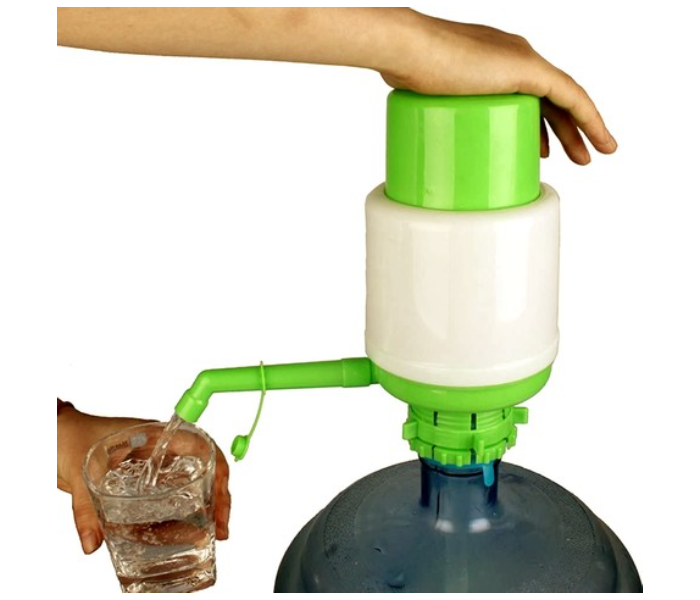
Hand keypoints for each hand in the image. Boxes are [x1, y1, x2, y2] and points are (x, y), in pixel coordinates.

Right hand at [56, 7, 615, 164]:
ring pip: (566, 101)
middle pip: (547, 101)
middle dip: (561, 131)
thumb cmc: (395, 73)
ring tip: (587, 158)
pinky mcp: (528, 68)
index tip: (535, 151)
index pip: (520, 98)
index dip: (534, 125)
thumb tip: (379, 151)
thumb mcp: (409, 103)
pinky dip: (591, 121)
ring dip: (579, 131)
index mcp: (487, 66)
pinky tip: (603, 143)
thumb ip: (402, 117)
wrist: (400, 50)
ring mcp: (521, 62)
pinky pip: (574, 99)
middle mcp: (510, 58)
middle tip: (566, 159)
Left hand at [57, 407, 230, 553]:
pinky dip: (183, 509)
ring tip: (210, 531)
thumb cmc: (70, 437)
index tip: (221, 499)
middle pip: (205, 466)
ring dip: (205, 503)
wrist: (55, 434)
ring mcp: (153, 463)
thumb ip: (86, 508)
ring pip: (192, 479)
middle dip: (218, 495)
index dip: (219, 471)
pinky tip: (184, 529)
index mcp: (154, 435)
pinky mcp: (143, 478)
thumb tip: (93, 542)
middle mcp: (160, 448)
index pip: (201, 446)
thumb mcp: (80, 470)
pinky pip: (172, 491)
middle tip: (220, 526)